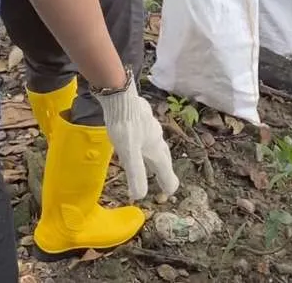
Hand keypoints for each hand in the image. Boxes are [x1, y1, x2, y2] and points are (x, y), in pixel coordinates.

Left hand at [94, 75, 179, 201]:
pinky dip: (146, 141)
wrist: (121, 96)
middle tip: (165, 179)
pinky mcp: (141, 116)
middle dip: (164, 169)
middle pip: (164, 155)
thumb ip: (136, 174)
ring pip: (156, 143)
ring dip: (156, 155)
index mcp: (154, 147)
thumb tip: (140, 196)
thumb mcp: (128, 153)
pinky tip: (138, 138)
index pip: (164, 168)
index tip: (170, 191)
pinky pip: (147, 133)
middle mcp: (155, 136)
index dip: (167, 181)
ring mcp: (149, 125)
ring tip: (151, 160)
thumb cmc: (125, 125)